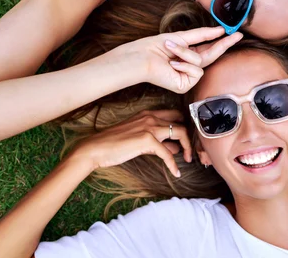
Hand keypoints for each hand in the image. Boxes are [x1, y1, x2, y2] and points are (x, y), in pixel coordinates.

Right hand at [71, 110, 190, 176]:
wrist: (95, 148)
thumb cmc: (114, 145)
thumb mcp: (139, 139)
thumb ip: (157, 141)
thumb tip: (175, 148)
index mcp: (148, 114)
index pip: (175, 114)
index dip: (184, 126)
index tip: (188, 139)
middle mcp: (151, 117)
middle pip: (181, 122)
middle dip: (190, 136)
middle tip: (192, 150)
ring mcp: (149, 127)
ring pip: (180, 132)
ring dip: (187, 147)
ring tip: (189, 159)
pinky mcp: (147, 140)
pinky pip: (167, 153)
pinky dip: (173, 164)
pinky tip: (176, 172)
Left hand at [117, 27, 242, 93]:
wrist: (141, 58)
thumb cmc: (156, 47)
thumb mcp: (182, 37)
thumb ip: (202, 35)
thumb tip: (220, 30)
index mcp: (188, 55)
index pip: (208, 48)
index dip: (222, 41)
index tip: (235, 34)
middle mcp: (189, 66)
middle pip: (212, 56)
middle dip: (223, 45)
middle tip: (237, 36)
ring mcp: (188, 77)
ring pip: (201, 62)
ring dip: (185, 52)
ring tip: (170, 48)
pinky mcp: (185, 85)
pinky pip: (196, 71)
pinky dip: (183, 64)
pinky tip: (171, 64)